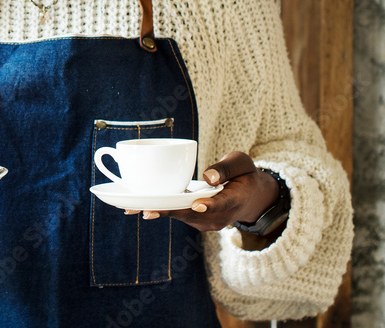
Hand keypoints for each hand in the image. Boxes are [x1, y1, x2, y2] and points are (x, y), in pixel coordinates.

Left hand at [125, 151, 279, 231]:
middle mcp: (220, 215)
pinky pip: (178, 215)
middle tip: (146, 209)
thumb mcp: (242, 163)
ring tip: (133, 208)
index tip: (197, 203)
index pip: (222, 203)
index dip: (208, 205)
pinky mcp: (198, 220)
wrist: (251, 198)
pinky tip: (138, 207)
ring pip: (181, 216)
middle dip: (168, 210)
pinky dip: (161, 210)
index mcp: (235, 199)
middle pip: (192, 213)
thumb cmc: (244, 175)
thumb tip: (208, 175)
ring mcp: (208, 221)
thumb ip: (226, 167)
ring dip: (158, 212)